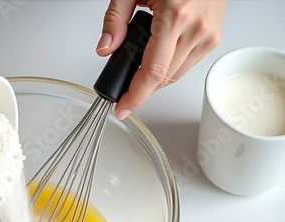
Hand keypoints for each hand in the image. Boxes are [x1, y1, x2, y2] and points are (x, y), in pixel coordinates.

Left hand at [96, 0, 225, 118]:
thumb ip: (115, 19)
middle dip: (141, 87)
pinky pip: (187, 65)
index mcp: (175, 15)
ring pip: (176, 76)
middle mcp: (197, 29)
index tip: (123, 108)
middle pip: (163, 79)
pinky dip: (170, 67)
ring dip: (155, 78)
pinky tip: (161, 54)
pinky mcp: (214, 38)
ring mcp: (209, 35)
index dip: (136, 96)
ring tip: (142, 62)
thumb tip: (105, 49)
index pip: (152, 72)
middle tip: (125, 83)